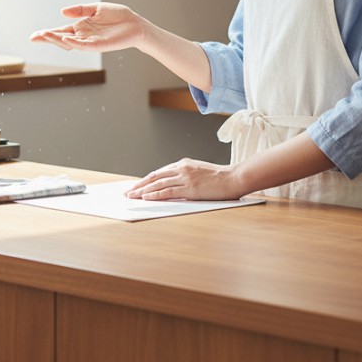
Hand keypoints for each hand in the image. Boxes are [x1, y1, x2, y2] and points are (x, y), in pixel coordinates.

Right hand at [30, 2, 145, 52]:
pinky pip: (84, 45)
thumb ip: (80, 9)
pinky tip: (65, 39)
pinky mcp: (99, 45)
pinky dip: (74, 43)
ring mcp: (90, 42)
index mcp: (81, 27)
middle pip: (61, 39)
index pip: (61, 31)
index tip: (34, 35)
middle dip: (48, 38)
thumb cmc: (117, 16)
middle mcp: (83, 36)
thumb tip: (62, 12)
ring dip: (57, 40)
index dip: (48, 33)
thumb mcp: (96, 8)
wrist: (135, 23)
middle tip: (35, 37)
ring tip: (45, 35)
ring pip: (70, 43)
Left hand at [126, 158, 242, 200]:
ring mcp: (185, 177)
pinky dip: (155, 194)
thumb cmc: (219, 178)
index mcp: (184, 164)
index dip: (146, 180)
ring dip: (143, 191)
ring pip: (158, 184)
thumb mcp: (199, 172)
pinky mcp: (189, 188)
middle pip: (155, 177)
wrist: (233, 178)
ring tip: (132, 196)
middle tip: (128, 192)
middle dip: (140, 185)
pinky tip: (146, 197)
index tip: (137, 186)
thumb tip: (172, 186)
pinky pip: (167, 191)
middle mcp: (182, 168)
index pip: (160, 172)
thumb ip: (185, 176)